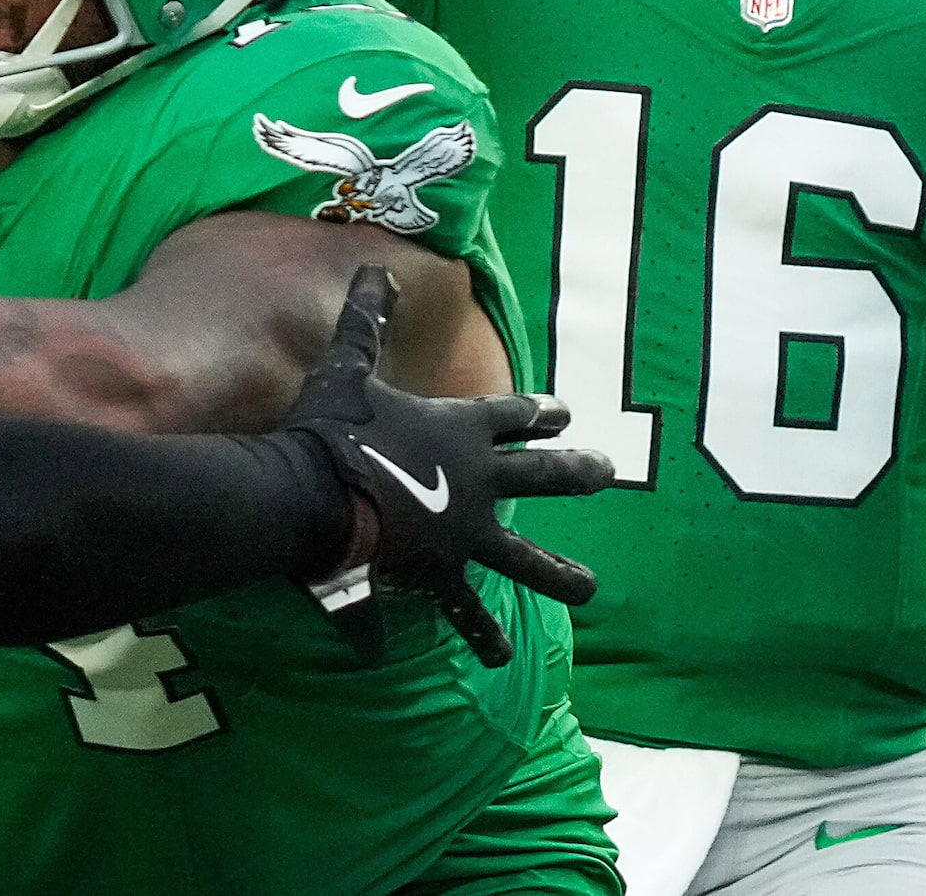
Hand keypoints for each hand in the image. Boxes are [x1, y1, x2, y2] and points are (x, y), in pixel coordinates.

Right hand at [287, 268, 611, 665]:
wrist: (317, 495)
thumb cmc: (333, 427)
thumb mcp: (348, 365)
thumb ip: (366, 320)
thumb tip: (375, 269)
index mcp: (460, 429)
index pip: (512, 415)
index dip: (538, 411)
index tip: (564, 410)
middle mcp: (478, 482)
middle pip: (542, 477)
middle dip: (577, 472)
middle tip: (607, 472)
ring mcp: (466, 534)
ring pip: (525, 559)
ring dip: (558, 573)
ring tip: (590, 589)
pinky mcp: (442, 576)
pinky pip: (465, 611)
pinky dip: (478, 634)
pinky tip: (499, 657)